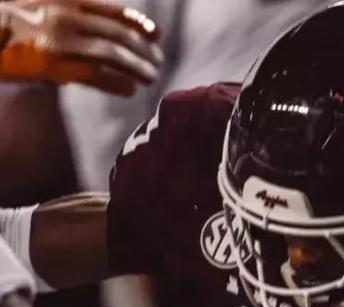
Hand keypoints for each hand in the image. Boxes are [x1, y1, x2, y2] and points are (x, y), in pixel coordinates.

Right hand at [0, 0, 160, 95]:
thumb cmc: (14, 22)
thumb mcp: (44, 4)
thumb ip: (74, 11)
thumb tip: (111, 29)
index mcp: (67, 0)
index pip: (114, 11)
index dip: (139, 23)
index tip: (156, 34)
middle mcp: (66, 17)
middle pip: (119, 35)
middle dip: (144, 50)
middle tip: (158, 61)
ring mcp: (59, 41)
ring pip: (112, 55)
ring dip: (137, 67)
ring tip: (150, 77)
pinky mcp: (52, 64)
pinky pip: (94, 75)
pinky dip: (115, 83)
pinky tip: (129, 89)